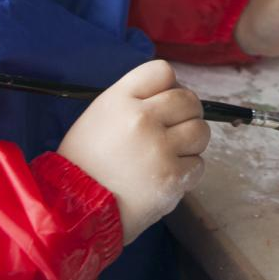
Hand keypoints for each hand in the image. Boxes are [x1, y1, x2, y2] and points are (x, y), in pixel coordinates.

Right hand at [58, 60, 208, 244]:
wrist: (77, 208)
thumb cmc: (85, 162)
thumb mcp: (100, 114)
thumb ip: (134, 99)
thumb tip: (169, 95)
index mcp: (121, 99)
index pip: (163, 71)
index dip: (168, 85)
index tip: (163, 101)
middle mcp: (142, 118)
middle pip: (188, 99)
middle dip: (186, 113)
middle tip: (174, 128)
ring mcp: (160, 148)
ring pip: (200, 131)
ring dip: (191, 141)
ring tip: (172, 152)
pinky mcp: (172, 178)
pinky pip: (198, 164)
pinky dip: (188, 170)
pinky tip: (167, 174)